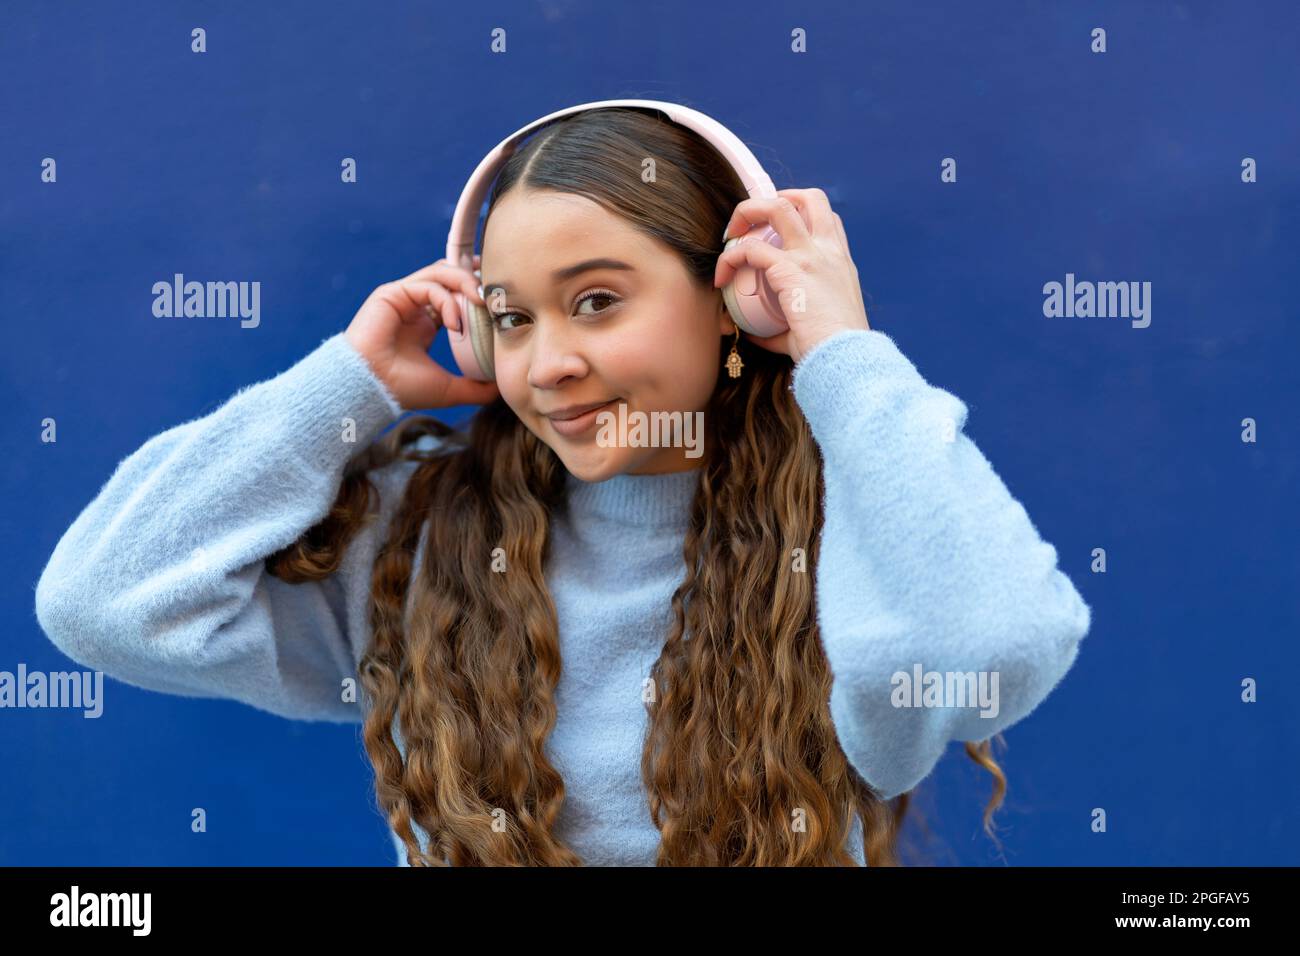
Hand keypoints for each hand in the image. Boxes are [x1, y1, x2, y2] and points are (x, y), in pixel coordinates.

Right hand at [344, 256, 500, 410]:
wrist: (370, 389)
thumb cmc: (402, 389)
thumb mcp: (449, 389)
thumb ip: (475, 388)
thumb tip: (500, 389)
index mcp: (425, 323)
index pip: (455, 294)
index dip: (476, 291)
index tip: (498, 297)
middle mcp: (414, 306)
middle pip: (449, 276)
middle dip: (474, 278)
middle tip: (494, 292)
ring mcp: (402, 297)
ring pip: (439, 273)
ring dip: (464, 282)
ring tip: (481, 300)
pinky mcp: (392, 293)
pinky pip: (427, 286)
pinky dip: (446, 300)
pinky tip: (454, 323)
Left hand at [713, 187, 870, 364]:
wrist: (847, 359)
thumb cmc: (833, 350)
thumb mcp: (812, 327)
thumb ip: (783, 326)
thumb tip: (757, 333)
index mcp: (840, 261)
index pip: (826, 217)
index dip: (798, 211)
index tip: (773, 229)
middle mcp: (829, 251)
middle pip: (808, 197)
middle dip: (773, 199)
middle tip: (749, 223)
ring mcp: (811, 256)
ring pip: (777, 207)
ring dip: (748, 213)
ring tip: (730, 235)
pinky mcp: (791, 270)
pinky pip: (750, 249)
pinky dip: (730, 257)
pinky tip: (722, 276)